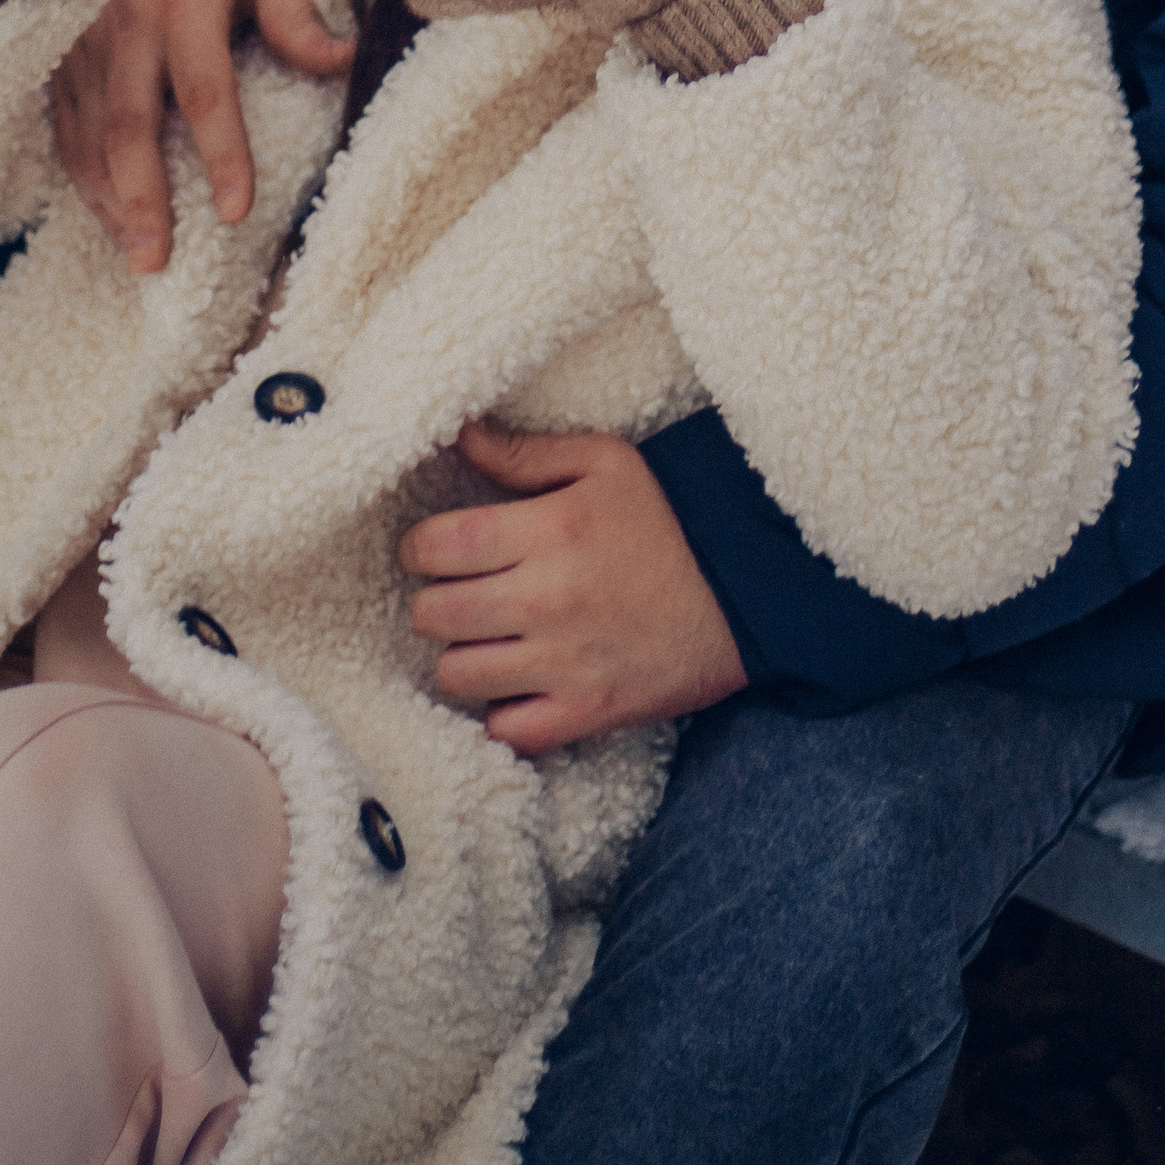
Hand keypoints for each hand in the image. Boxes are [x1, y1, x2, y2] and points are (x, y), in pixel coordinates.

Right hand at [49, 0, 355, 270]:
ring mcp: (83, 44)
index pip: (204, 88)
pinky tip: (110, 218)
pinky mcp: (60, 59)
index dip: (222, 152)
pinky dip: (84, 181)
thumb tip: (344, 60)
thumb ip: (295, 15)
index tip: (237, 213)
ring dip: (109, 201)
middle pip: (130, 125)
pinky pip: (67, 131)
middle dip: (143, 197)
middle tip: (157, 259)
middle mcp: (123, 23)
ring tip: (136, 255)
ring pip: (89, 136)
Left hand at [399, 421, 746, 754]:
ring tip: (487, 635)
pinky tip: (515, 683)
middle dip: (435, 598)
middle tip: (460, 590)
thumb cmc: (669, 519)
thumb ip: (525, 453)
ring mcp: (564, 664)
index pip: (436, 546)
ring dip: (462, 654)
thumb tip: (460, 435)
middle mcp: (547, 600)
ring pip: (456, 674)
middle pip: (433, 614)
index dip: (419, 546)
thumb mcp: (605, 462)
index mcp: (549, 531)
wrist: (745, 589)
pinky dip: (500, 711)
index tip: (432, 548)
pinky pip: (504, 730)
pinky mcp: (585, 712)